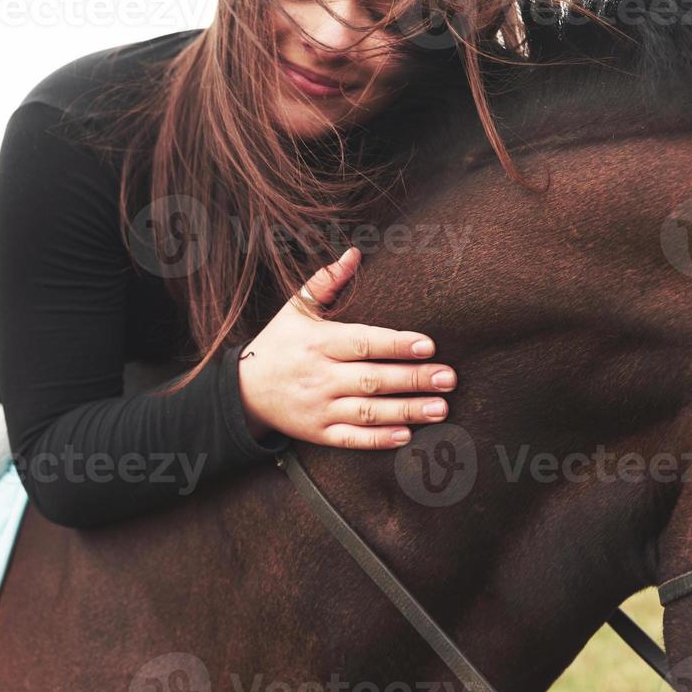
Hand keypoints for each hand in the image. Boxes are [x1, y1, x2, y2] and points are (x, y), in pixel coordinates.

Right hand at [236, 246, 455, 448]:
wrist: (242, 391)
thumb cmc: (279, 344)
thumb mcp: (295, 309)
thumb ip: (326, 282)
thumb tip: (354, 253)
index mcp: (317, 342)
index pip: (362, 342)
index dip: (396, 344)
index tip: (429, 345)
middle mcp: (319, 376)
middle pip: (372, 379)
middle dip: (413, 379)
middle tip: (449, 378)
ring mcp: (319, 407)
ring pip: (367, 411)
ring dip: (406, 410)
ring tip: (441, 407)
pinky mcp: (318, 433)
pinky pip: (351, 439)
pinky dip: (378, 439)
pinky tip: (407, 435)